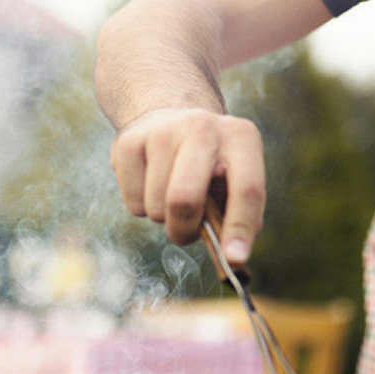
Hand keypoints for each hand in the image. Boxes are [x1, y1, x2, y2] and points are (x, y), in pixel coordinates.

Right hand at [109, 107, 264, 266]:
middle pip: (185, 199)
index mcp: (241, 137)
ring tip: (173, 193)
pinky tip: (152, 181)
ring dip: (165, 218)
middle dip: (184, 230)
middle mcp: (202, 127)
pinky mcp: (128, 142)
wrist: (170, 114)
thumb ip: (240, 214)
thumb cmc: (212, 161)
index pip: (246, 189)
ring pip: (157, 207)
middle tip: (187, 233)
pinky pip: (133, 202)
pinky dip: (143, 206)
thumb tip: (233, 256)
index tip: (233, 259)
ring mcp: (162, 131)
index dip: (240, 229)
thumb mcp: (237, 177)